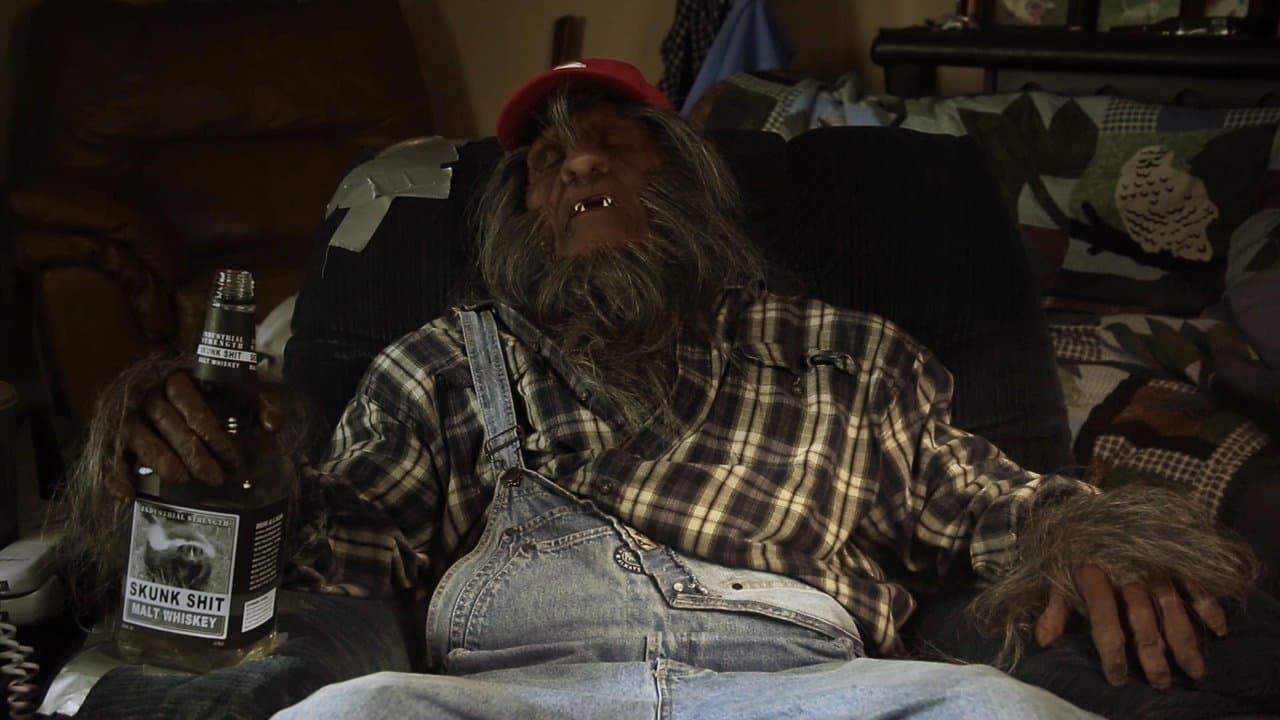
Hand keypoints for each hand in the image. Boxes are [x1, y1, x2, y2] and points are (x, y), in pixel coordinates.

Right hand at [114, 370, 280, 498]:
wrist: (161, 379)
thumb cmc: (207, 390)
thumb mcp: (234, 389)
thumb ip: (258, 403)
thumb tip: (274, 425)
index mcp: (178, 379)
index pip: (195, 410)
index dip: (215, 436)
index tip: (234, 459)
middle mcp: (148, 393)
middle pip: (170, 425)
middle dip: (194, 455)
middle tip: (216, 479)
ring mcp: (126, 413)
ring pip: (140, 437)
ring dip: (161, 461)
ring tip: (183, 481)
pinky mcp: (111, 433)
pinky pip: (109, 454)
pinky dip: (115, 477)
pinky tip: (128, 497)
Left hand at [1035, 563, 1228, 689]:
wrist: (1092, 506)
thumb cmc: (1073, 546)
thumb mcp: (1056, 572)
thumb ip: (1054, 607)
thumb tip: (1042, 641)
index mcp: (1096, 580)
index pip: (1106, 625)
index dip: (1112, 656)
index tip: (1118, 680)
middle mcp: (1127, 577)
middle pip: (1144, 625)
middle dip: (1153, 659)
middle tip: (1161, 684)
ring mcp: (1153, 567)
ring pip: (1172, 611)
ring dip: (1185, 644)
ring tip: (1194, 672)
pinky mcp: (1173, 558)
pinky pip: (1195, 583)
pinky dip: (1209, 606)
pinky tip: (1219, 630)